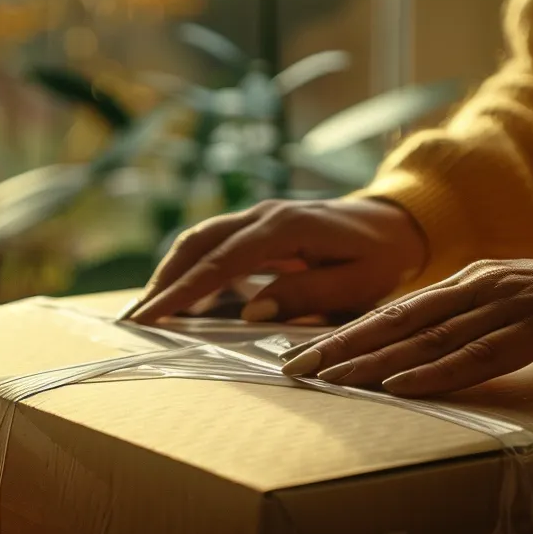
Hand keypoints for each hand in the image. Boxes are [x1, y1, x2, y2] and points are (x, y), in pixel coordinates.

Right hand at [125, 198, 427, 323]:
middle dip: (164, 280)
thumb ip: (307, 295)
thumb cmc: (380, 258)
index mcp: (287, 227)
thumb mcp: (358, 284)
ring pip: (201, 239)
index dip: (185, 290)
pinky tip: (180, 298)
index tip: (154, 315)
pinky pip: (215, 244)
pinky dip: (191, 268)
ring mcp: (259, 216)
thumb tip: (252, 311)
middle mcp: (265, 214)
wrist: (396, 223)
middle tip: (135, 319)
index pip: (223, 261)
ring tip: (148, 310)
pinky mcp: (258, 227)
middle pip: (199, 242)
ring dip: (171, 272)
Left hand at [278, 259, 532, 395]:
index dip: (347, 334)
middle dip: (342, 345)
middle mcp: (487, 284)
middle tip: (292, 370)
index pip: (399, 312)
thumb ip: (478, 334)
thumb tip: (426, 365)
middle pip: (400, 319)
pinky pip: (483, 353)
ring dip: (376, 361)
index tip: (301, 357)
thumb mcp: (522, 324)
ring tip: (331, 381)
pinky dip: (440, 372)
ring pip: (432, 336)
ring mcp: (516, 301)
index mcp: (476, 282)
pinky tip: (402, 387)